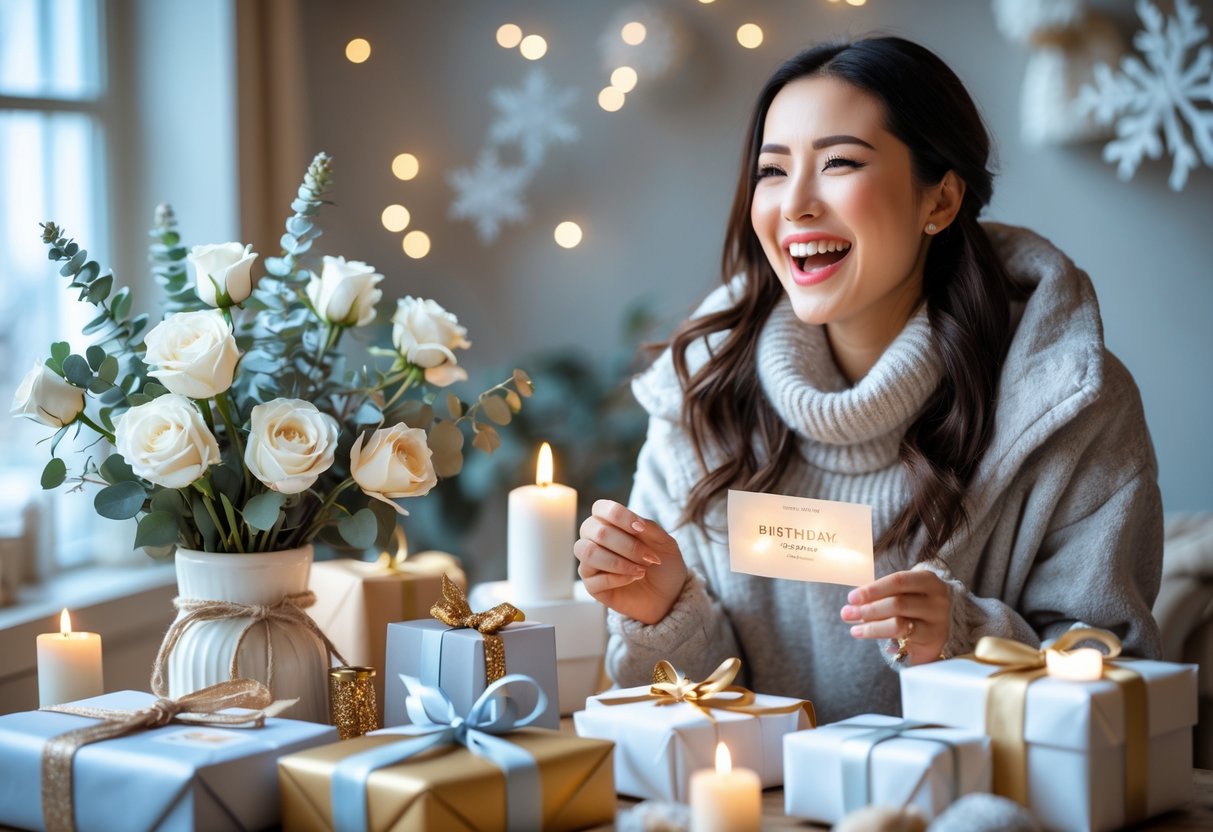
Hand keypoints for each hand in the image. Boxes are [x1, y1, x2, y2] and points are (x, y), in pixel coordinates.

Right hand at [574, 499, 686, 624]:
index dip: (619, 516)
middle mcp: (594, 540)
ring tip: (642, 570)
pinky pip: (595, 579)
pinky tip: (634, 579)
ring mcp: (590, 563)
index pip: (600, 508)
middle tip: (649, 557)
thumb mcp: (665, 542)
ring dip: (619, 562)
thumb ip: (650, 528)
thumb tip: (636, 522)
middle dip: (627, 545)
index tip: (641, 528)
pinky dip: (619, 578)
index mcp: (609, 523)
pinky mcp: (592, 586)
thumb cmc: (663, 564)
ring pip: (589, 553)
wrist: (669, 595)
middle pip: (596, 531)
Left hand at [840, 569, 950, 664]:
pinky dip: (878, 634)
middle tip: (847, 613)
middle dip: (868, 608)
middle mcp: (937, 600)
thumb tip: (852, 603)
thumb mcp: (903, 592)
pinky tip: (863, 633)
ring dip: (871, 625)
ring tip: (853, 626)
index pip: (899, 581)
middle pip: (898, 603)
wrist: (937, 629)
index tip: (851, 598)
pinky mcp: (933, 641)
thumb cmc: (913, 604)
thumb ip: (881, 593)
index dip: (873, 589)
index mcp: (928, 580)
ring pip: (899, 623)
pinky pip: (902, 637)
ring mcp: (937, 622)